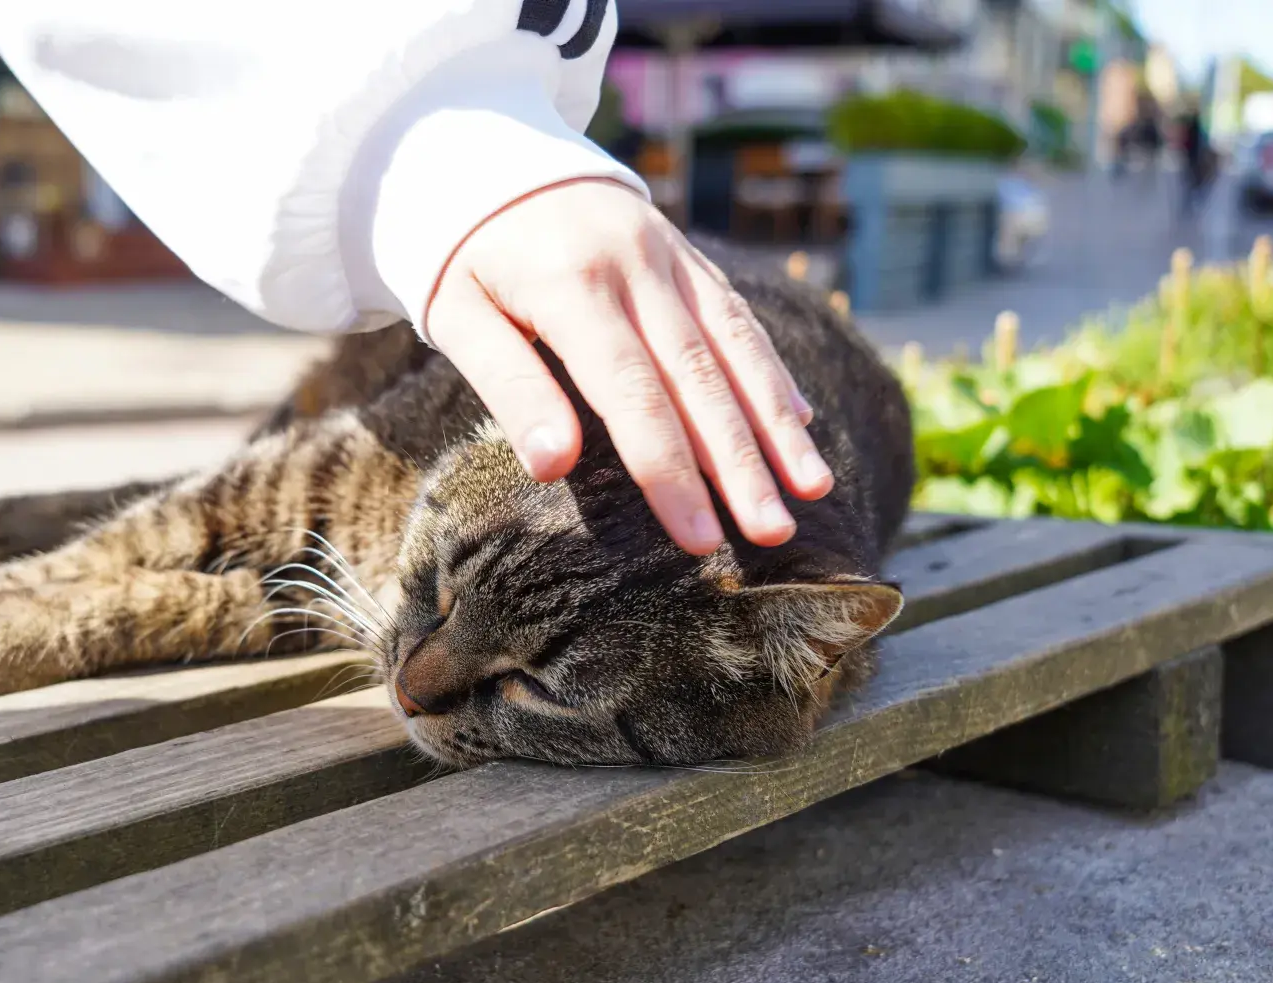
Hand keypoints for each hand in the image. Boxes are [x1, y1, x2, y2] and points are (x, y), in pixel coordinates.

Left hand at [425, 177, 833, 553]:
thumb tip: (554, 466)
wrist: (486, 153)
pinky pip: (737, 315)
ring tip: (814, 488)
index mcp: (572, 286)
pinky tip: (801, 421)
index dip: (670, 472)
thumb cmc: (462, 257)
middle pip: (698, 379)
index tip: (699, 539)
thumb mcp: (458, 317)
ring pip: (735, 346)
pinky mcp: (685, 253)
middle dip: (741, 463)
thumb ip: (509, 387)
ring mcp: (669, 255)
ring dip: (776, 422)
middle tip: (772, 534)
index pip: (631, 395)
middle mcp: (635, 266)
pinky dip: (771, 370)